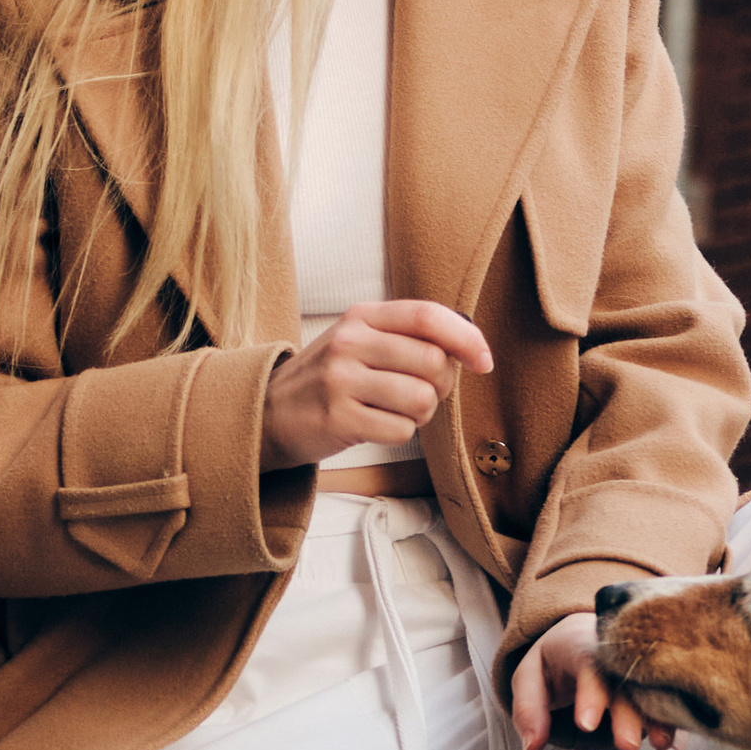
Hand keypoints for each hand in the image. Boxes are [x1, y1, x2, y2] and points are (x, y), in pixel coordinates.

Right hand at [260, 301, 492, 471]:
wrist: (267, 413)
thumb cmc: (328, 377)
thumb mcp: (358, 340)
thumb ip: (407, 336)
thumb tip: (468, 347)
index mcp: (361, 316)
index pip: (428, 316)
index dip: (466, 338)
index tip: (483, 361)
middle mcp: (350, 342)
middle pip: (433, 362)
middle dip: (442, 386)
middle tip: (424, 394)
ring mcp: (340, 380)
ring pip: (421, 399)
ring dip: (421, 413)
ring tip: (396, 410)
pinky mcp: (337, 419)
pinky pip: (400, 430)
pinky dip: (399, 433)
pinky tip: (376, 425)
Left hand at [511, 607, 683, 749]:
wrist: (586, 635)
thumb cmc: (556, 660)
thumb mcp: (529, 677)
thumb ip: (529, 710)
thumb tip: (532, 748)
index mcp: (581, 645)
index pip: (588, 666)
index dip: (590, 694)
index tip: (586, 725)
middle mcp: (618, 655)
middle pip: (628, 680)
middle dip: (630, 713)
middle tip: (627, 745)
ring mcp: (642, 670)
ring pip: (657, 691)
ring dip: (662, 720)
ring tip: (661, 746)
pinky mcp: (657, 690)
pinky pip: (672, 708)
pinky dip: (675, 732)